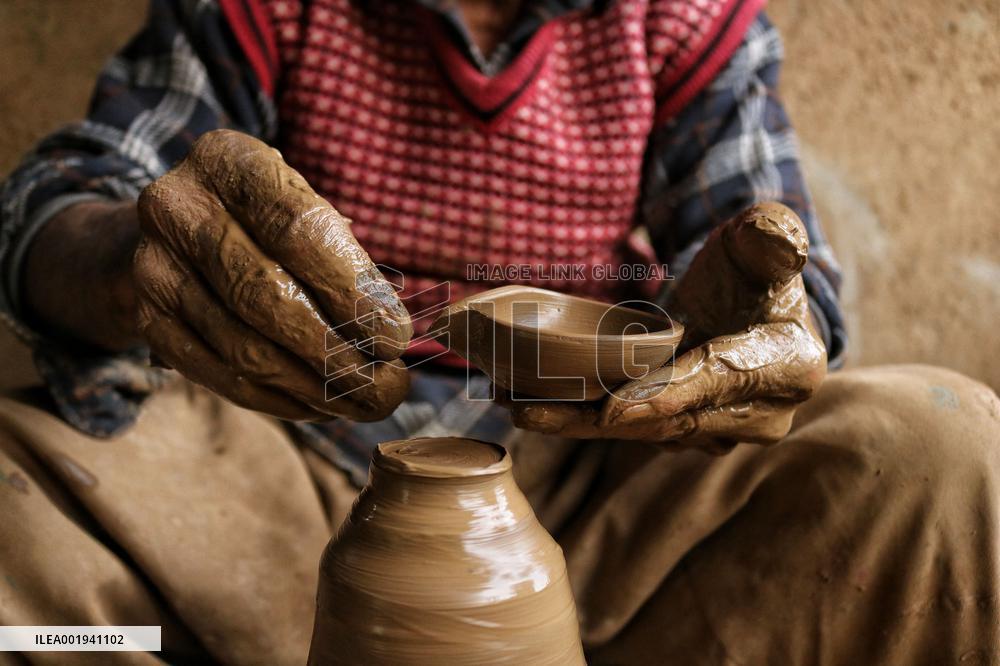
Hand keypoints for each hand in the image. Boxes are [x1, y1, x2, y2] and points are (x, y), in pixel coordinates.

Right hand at [134, 130, 411, 420]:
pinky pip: (217, 375)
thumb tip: (393, 336)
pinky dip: (277, 399)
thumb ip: (345, 259)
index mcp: (228, 160)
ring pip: (242, 346)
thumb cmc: (265, 221)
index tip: (396, 339)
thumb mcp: (301, 208)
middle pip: (265, 295)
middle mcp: (178, 207)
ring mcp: (152, 266)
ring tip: (364, 403)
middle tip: (387, 388)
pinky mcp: (146, 319)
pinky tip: (318, 405)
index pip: (298, 230)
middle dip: (337, 353)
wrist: (174, 231)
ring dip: (313, 387)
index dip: (352, 291)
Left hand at [506, 203, 826, 449]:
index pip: (721, 378)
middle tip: (535, 411)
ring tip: (520, 408)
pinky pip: (630, 430)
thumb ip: (771, 236)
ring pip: (642, 431)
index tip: (614, 409)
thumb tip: (777, 238)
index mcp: (789, 366)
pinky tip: (534, 407)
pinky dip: (583, 420)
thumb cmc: (754, 270)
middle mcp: (760, 415)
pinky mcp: (685, 434)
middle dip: (602, 418)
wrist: (747, 308)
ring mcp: (721, 431)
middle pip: (671, 418)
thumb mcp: (764, 241)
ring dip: (580, 423)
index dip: (669, 393)